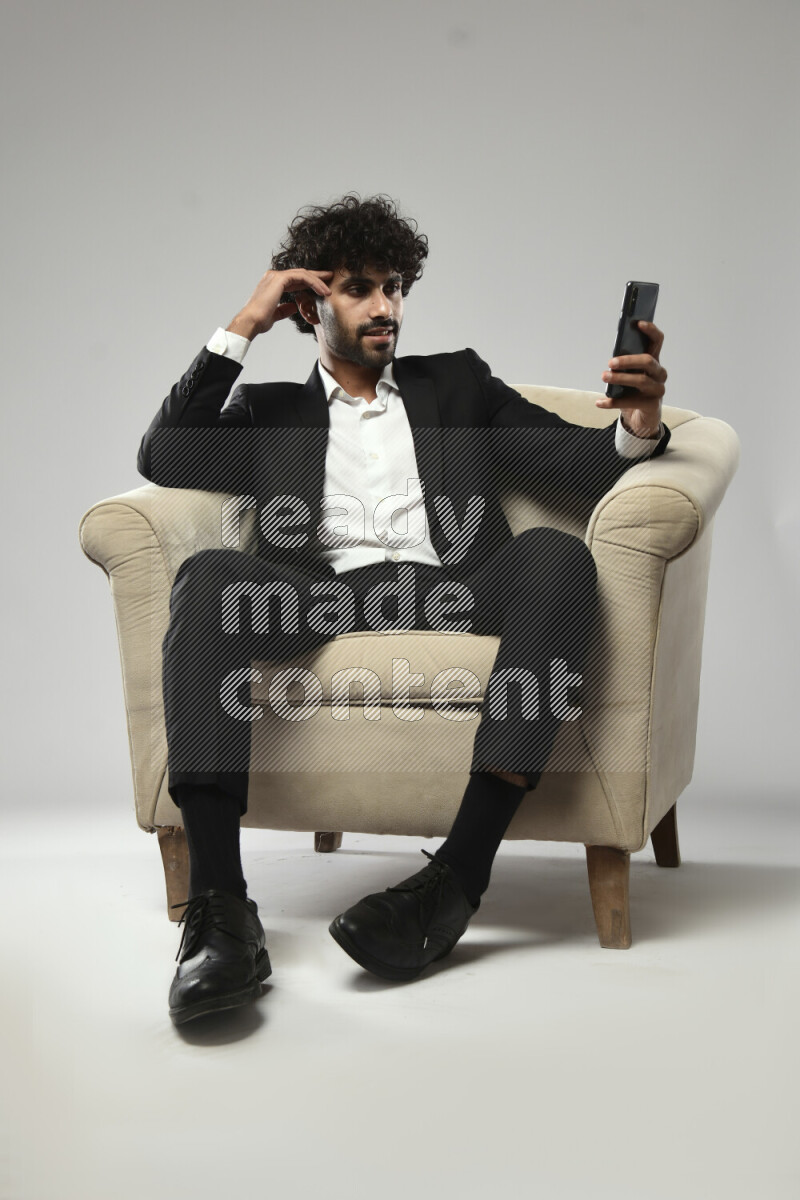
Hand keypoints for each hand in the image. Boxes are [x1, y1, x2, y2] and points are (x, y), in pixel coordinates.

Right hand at [226, 268, 333, 339]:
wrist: (251, 321)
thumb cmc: (260, 320)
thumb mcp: (275, 314)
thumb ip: (284, 309)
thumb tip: (294, 307)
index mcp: (272, 283)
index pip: (295, 279)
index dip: (309, 282)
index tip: (320, 287)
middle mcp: (273, 276)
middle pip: (300, 273)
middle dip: (316, 276)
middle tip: (329, 278)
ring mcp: (276, 276)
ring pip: (303, 274)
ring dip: (317, 281)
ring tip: (328, 290)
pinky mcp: (280, 278)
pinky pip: (302, 277)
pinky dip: (313, 283)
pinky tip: (321, 291)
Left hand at [596, 320, 666, 437]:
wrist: (640, 417)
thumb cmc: (633, 391)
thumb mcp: (628, 375)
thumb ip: (624, 366)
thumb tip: (611, 361)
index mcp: (654, 361)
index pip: (657, 341)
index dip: (650, 330)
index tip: (638, 323)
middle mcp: (659, 374)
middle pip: (648, 360)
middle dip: (628, 360)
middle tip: (610, 362)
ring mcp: (658, 389)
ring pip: (641, 380)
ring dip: (620, 378)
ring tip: (604, 376)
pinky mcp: (651, 405)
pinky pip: (631, 402)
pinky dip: (612, 402)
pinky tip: (599, 402)